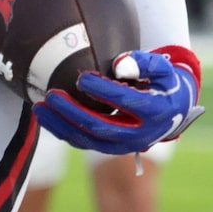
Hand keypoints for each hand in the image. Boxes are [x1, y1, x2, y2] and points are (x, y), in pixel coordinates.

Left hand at [38, 47, 201, 156]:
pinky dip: (63, 131)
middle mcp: (139, 134)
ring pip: (88, 141)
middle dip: (73, 112)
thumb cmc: (165, 83)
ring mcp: (123, 145)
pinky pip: (83, 143)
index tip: (82, 78)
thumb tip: (119, 65)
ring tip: (40, 109)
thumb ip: (145, 63)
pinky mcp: (110, 148)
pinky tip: (46, 117)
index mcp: (155, 111)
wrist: (172, 111)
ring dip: (61, 126)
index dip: (102, 90)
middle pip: (101, 127)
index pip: (125, 101)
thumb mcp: (163, 69)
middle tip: (52, 95)